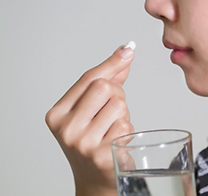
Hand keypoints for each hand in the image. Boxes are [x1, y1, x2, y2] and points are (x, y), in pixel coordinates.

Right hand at [45, 46, 134, 195]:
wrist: (95, 178)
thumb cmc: (94, 140)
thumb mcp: (91, 111)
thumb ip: (107, 81)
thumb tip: (123, 53)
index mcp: (58, 113)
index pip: (88, 78)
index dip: (111, 63)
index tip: (128, 50)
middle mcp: (66, 128)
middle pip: (104, 87)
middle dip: (117, 94)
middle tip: (114, 108)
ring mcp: (83, 143)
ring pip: (119, 105)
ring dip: (123, 114)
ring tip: (114, 128)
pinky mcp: (102, 155)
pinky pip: (126, 126)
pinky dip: (127, 129)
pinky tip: (118, 141)